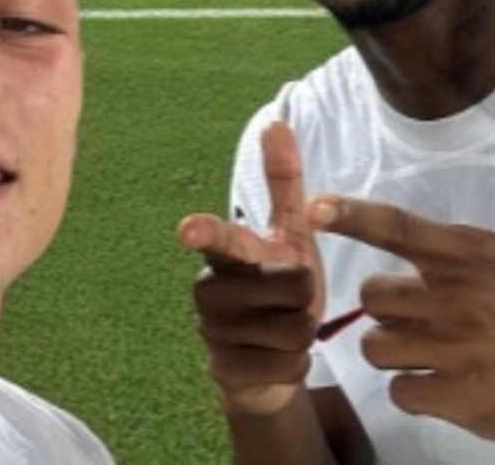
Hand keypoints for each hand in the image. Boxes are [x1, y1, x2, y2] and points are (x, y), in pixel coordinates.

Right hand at [177, 122, 322, 415]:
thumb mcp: (289, 234)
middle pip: (294, 288)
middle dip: (306, 299)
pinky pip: (288, 365)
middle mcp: (210, 289)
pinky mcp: (224, 372)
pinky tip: (277, 359)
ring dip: (303, 334)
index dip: (206, 231)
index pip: (220, 239)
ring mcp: (213, 333)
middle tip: (288, 302)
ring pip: (294, 329)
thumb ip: (283, 182)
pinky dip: (296, 364)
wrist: (268, 359)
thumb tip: (276, 121)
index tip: (187, 228)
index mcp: (227, 253)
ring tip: (281, 329)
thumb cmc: (279, 286)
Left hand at [307, 99, 494, 452]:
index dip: (352, 216)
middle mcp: (460, 300)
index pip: (398, 228)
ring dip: (398, 351)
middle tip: (426, 313)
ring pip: (379, 347)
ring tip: (437, 350)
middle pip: (371, 297)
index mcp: (473, 255)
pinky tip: (447, 384)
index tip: (313, 208)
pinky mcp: (462, 401)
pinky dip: (416, 391)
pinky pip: (401, 392)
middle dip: (388, 307)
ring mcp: (459, 352)